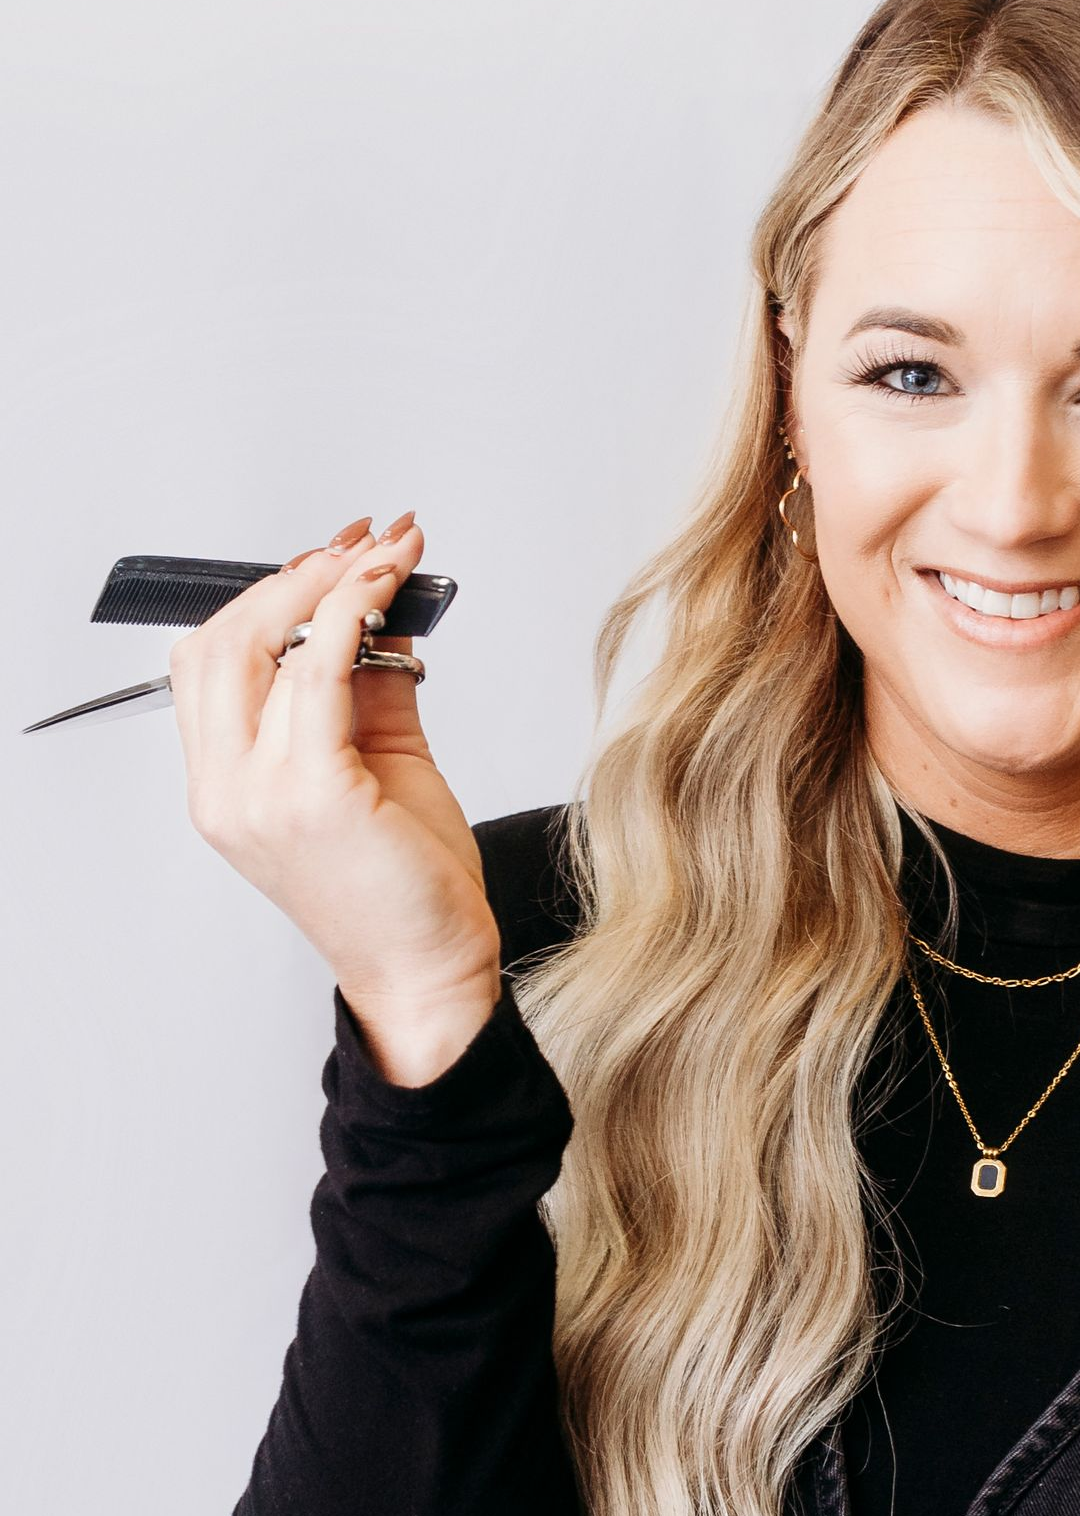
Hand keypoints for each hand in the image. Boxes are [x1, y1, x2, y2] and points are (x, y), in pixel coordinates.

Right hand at [168, 514, 502, 1037]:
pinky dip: (355, 620)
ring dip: (337, 585)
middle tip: (368, 545)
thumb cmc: (407, 883)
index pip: (211, 661)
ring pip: (269, 650)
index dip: (270, 594)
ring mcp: (260, 795)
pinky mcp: (314, 795)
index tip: (336, 555)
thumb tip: (380, 607)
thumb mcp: (380, 765)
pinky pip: (322, 676)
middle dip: (296, 578)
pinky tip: (392, 595)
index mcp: (224, 785)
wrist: (431, 970)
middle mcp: (226, 790)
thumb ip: (367, 687)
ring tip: (393, 555)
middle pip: (223, 643)